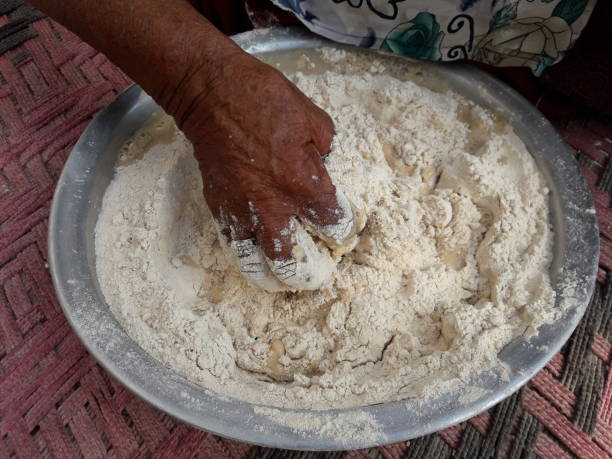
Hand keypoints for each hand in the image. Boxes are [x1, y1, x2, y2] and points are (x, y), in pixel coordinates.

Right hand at [175, 52, 353, 290]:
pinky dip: (246, 249)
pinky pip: (233, 241)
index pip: (333, 224)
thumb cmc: (264, 99)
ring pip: (256, 261)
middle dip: (307, 273)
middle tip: (314, 274)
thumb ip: (326, 150)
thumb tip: (325, 164)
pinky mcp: (219, 206)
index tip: (342, 231)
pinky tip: (253, 249)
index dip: (343, 231)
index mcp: (305, 185)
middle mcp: (274, 207)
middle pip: (292, 261)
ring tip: (280, 278)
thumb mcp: (313, 118)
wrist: (211, 94)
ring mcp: (242, 210)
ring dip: (270, 273)